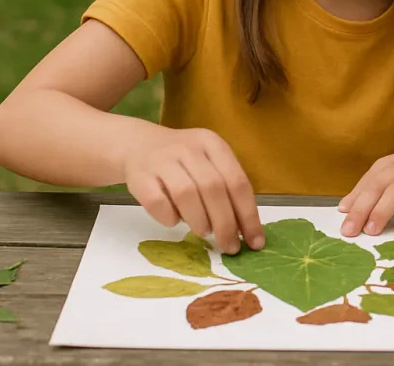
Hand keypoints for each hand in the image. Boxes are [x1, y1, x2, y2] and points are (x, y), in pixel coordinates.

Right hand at [121, 127, 263, 253]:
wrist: (138, 145)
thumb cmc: (183, 162)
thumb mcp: (209, 163)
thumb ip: (226, 189)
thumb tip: (245, 231)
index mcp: (212, 144)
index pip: (238, 181)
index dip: (248, 215)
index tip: (255, 242)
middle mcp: (189, 148)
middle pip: (213, 188)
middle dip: (226, 224)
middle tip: (230, 247)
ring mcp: (162, 161)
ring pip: (186, 194)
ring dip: (200, 220)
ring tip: (204, 232)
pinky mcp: (140, 177)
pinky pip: (158, 202)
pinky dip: (169, 217)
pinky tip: (174, 221)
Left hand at [338, 149, 393, 236]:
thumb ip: (374, 190)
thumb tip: (345, 208)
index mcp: (393, 163)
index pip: (370, 181)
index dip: (355, 199)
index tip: (342, 220)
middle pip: (382, 184)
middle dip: (364, 207)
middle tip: (351, 230)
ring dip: (384, 209)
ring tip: (372, 230)